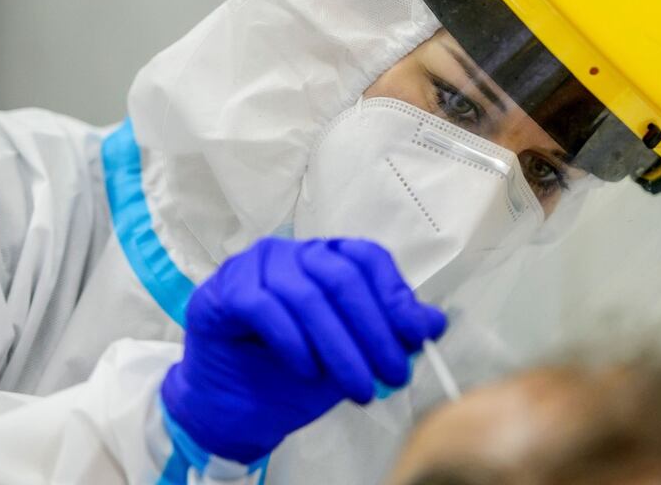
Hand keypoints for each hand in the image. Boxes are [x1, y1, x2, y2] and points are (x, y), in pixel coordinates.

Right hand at [160, 237, 446, 463]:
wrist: (233, 407)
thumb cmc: (292, 375)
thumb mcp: (351, 357)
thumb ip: (387, 334)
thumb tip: (434, 323)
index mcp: (326, 258)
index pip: (368, 259)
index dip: (395, 296)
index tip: (417, 338)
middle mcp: (293, 253)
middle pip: (342, 277)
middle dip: (374, 331)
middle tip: (393, 375)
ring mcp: (256, 267)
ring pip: (307, 296)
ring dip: (340, 348)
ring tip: (359, 388)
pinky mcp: (226, 289)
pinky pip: (265, 308)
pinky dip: (293, 343)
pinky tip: (308, 372)